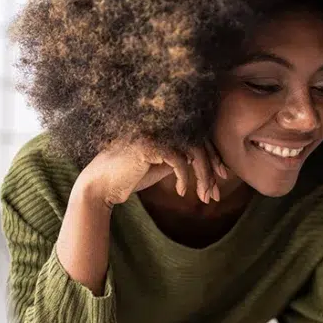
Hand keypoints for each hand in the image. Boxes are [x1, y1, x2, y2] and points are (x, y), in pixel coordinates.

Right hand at [77, 138, 227, 207]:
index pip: (198, 137)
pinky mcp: (148, 145)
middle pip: (200, 142)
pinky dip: (184, 178)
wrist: (100, 187)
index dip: (214, 157)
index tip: (222, 178)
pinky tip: (181, 192)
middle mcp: (161, 126)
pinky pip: (179, 159)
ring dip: (203, 176)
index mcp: (164, 129)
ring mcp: (154, 133)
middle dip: (212, 169)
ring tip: (203, 197)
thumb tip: (206, 164)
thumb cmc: (129, 178)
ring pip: (193, 150)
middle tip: (216, 193)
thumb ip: (180, 159)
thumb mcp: (161, 167)